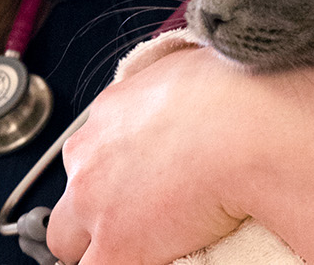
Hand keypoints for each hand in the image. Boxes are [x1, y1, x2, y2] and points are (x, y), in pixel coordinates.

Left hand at [46, 44, 298, 264]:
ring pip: (68, 241)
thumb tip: (185, 88)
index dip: (111, 173)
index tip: (134, 180)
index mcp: (108, 112)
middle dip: (90, 211)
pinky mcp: (117, 246)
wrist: (245, 129)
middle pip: (69, 198)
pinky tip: (149, 259)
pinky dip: (119, 263)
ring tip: (138, 244)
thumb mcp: (187, 68)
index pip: (91, 153)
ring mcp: (95, 204)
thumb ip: (168, 88)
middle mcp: (90, 157)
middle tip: (130, 219)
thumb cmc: (232, 91)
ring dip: (98, 244)